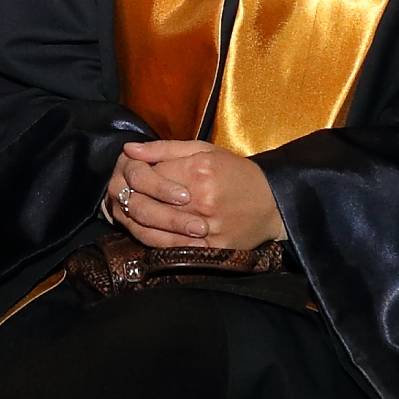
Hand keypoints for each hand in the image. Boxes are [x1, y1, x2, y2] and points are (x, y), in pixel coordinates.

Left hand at [105, 140, 285, 250]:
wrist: (273, 203)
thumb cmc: (236, 173)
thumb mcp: (204, 150)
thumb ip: (164, 148)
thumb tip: (129, 150)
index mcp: (199, 170)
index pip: (151, 174)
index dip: (136, 175)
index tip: (132, 175)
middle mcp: (202, 199)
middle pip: (150, 202)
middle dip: (132, 199)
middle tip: (124, 196)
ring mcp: (207, 227)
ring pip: (156, 228)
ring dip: (137, 222)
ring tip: (130, 214)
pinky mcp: (211, 249)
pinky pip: (172, 249)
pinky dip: (154, 241)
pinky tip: (147, 232)